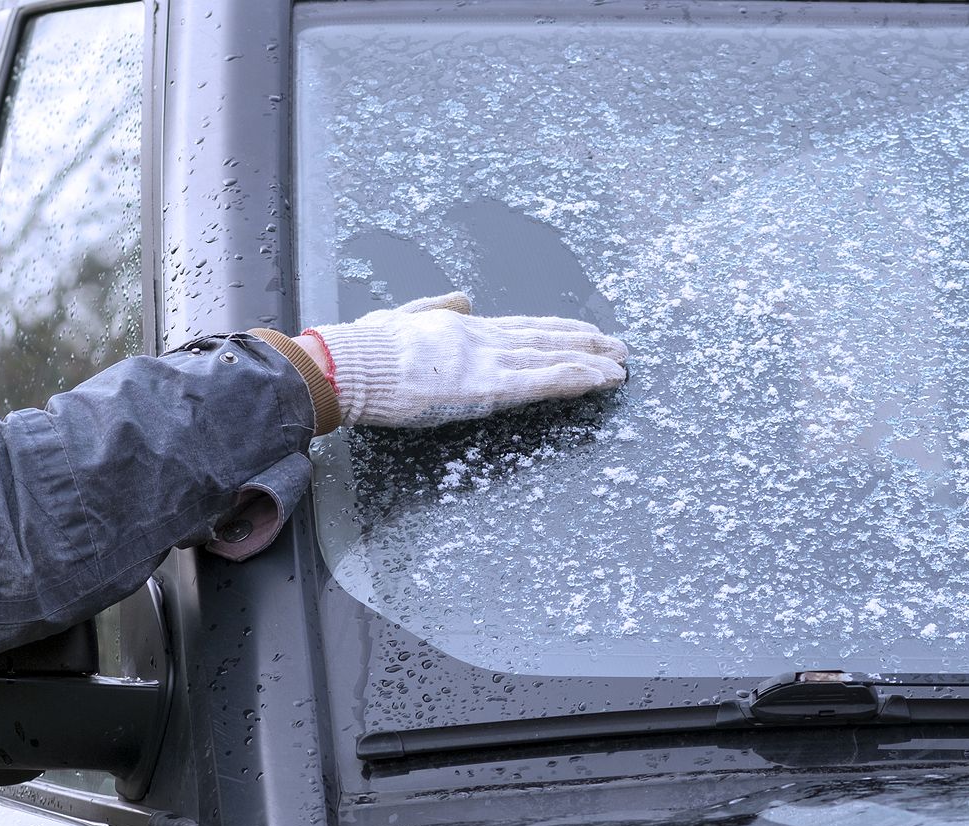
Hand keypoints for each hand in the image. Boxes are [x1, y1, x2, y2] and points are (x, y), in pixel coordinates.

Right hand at [306, 293, 627, 427]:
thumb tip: (462, 298)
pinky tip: (600, 378)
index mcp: (461, 329)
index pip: (520, 329)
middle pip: (544, 339)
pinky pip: (541, 381)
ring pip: (550, 358)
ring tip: (621, 364)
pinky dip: (574, 378)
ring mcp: (486, 360)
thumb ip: (435, 309)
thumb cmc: (363, 348)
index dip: (555, 331)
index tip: (583, 332)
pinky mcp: (486, 385)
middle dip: (584, 343)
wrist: (348, 362)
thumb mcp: (401, 318)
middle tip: (618, 347)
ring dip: (590, 361)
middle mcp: (481, 339)